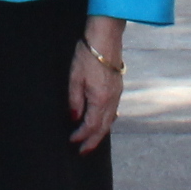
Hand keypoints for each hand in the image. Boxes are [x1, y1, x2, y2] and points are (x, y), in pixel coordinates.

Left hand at [68, 35, 124, 150]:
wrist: (105, 37)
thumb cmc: (88, 55)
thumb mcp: (75, 78)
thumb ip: (74, 100)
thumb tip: (74, 117)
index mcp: (100, 99)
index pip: (90, 125)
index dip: (81, 136)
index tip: (72, 141)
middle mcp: (111, 100)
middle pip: (103, 127)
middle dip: (93, 141)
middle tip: (84, 151)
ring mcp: (117, 93)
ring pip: (110, 120)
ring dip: (100, 132)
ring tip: (92, 140)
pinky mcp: (118, 87)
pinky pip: (113, 111)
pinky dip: (107, 121)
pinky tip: (102, 121)